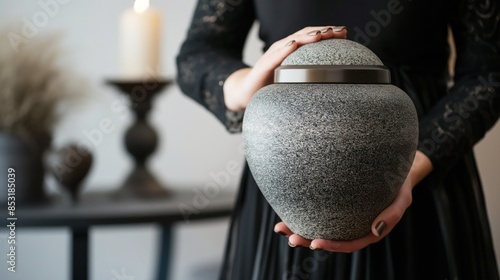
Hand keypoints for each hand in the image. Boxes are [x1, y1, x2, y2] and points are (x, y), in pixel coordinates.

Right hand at [223, 26, 346, 110]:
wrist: (245, 92)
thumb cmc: (270, 85)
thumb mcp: (293, 80)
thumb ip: (308, 77)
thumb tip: (332, 83)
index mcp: (292, 52)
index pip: (312, 38)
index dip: (328, 33)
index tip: (344, 33)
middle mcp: (283, 49)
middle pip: (305, 35)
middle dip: (323, 31)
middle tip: (339, 31)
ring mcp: (273, 56)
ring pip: (292, 41)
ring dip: (307, 36)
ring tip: (321, 35)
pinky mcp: (263, 65)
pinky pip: (275, 56)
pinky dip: (284, 49)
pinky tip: (293, 45)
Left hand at [274, 150, 432, 252]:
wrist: (395, 168)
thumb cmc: (399, 185)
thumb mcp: (402, 199)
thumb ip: (391, 215)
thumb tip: (375, 230)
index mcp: (367, 231)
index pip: (347, 244)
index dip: (331, 246)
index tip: (315, 243)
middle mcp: (351, 226)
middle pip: (328, 238)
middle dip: (307, 240)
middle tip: (291, 238)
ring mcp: (341, 215)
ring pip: (318, 226)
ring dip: (299, 229)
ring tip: (280, 228)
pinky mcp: (334, 203)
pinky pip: (317, 210)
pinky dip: (302, 211)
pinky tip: (287, 208)